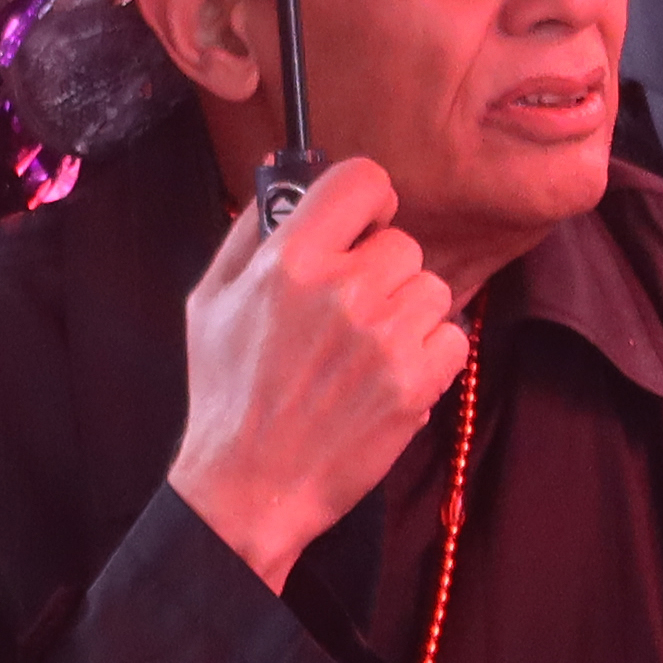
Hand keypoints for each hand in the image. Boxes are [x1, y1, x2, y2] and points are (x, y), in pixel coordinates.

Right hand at [164, 156, 466, 591]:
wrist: (250, 486)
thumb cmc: (227, 392)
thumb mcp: (209, 301)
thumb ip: (247, 233)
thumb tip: (280, 176)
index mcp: (288, 261)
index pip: (363, 180)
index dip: (368, 201)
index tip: (362, 226)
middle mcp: (340, 290)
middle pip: (403, 243)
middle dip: (381, 273)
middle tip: (350, 314)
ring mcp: (383, 337)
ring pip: (431, 289)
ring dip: (407, 315)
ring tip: (366, 352)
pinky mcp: (414, 381)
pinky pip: (452, 337)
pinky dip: (428, 356)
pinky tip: (388, 379)